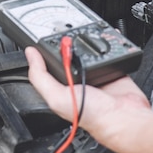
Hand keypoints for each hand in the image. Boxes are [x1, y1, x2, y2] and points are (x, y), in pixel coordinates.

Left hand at [25, 46, 150, 134]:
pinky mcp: (110, 69)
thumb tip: (30, 55)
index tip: (39, 41)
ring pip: (85, 52)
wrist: (123, 117)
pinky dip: (105, 44)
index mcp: (60, 88)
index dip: (41, 54)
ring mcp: (94, 74)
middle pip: (66, 57)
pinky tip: (101, 39)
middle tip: (63, 38)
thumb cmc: (92, 116)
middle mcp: (76, 81)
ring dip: (84, 42)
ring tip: (79, 36)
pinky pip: (106, 52)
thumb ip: (40, 77)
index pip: (46, 67)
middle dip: (64, 46)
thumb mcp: (56, 97)